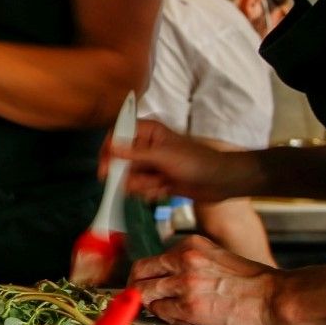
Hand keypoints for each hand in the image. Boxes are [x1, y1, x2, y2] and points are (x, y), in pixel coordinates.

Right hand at [107, 119, 258, 202]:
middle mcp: (147, 147)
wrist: (220, 182)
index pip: (119, 135)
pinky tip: (164, 190)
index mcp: (148, 132)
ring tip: (159, 184)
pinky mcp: (157, 181)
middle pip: (121, 160)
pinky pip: (141, 188)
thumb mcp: (163, 156)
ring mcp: (152, 165)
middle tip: (138, 181)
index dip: (109, 149)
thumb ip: (134, 154)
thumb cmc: (195, 161)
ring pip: (130, 177)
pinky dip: (150, 192)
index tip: (105, 166)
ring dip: (142, 185)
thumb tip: (109, 148)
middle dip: (128, 174)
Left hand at [129, 235, 289, 324]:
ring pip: (143, 292)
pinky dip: (164, 316)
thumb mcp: (217, 259)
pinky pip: (161, 312)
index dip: (147, 274)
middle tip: (137, 297)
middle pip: (139, 271)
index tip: (146, 283)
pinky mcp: (189, 307)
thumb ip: (190, 264)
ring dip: (147, 303)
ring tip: (158, 310)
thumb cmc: (255, 283)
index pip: (153, 258)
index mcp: (191, 245)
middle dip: (135, 286)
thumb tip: (170, 278)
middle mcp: (184, 259)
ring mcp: (184, 283)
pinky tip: (178, 317)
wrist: (278, 297)